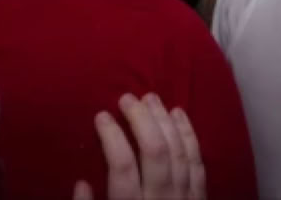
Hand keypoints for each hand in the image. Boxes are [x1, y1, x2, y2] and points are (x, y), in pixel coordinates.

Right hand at [73, 94, 205, 199]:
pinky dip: (189, 135)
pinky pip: (198, 162)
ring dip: (165, 120)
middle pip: (156, 152)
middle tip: (127, 97)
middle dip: (141, 119)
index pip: (122, 167)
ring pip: (180, 152)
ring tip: (151, 98)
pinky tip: (179, 115)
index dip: (112, 137)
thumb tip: (81, 184)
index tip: (100, 114)